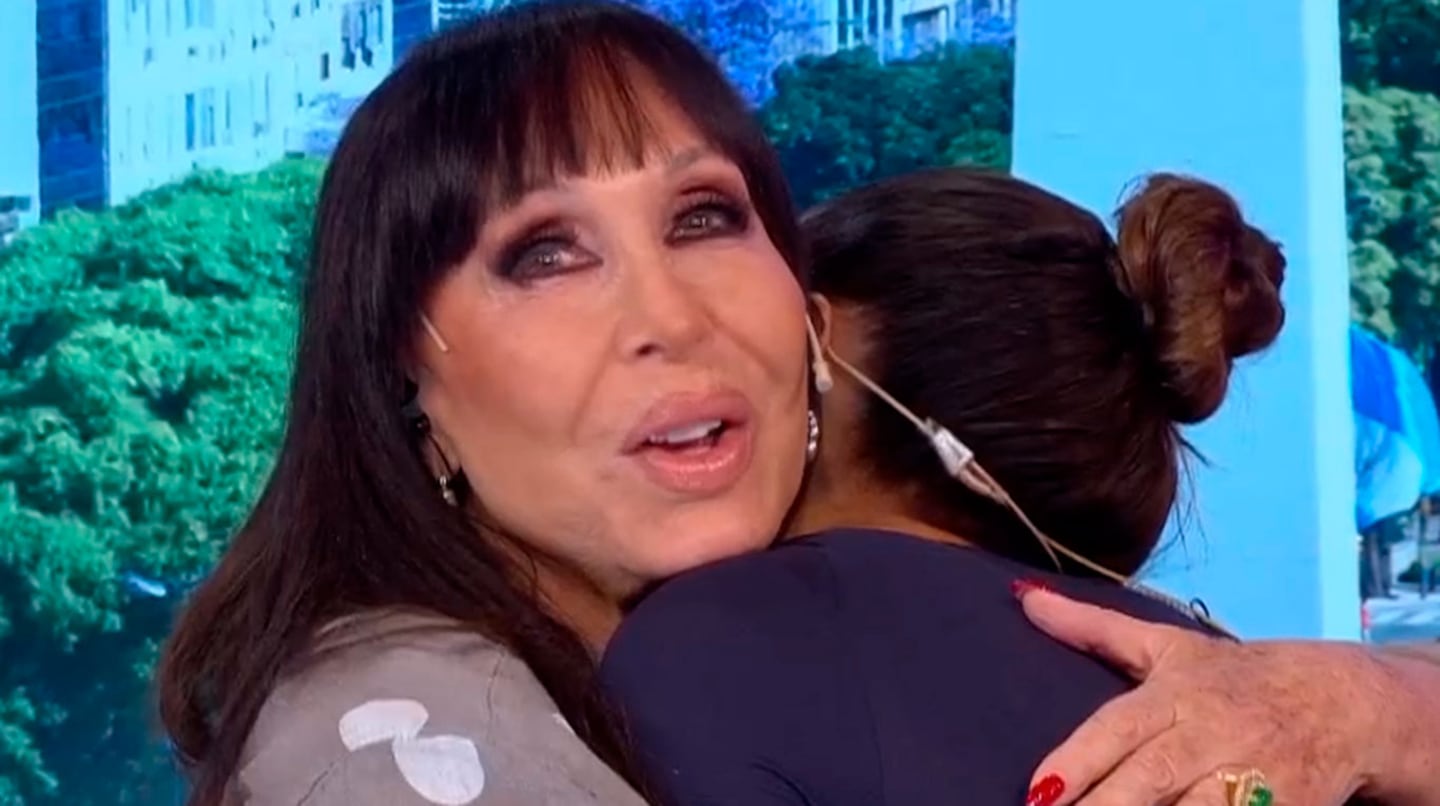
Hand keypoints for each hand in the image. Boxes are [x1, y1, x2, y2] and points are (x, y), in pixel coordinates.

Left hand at [1017, 588, 1413, 805]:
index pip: (1118, 729)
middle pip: (1152, 776)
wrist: (1345, 702)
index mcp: (1176, 694)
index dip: (1079, 760)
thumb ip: (1093, 629)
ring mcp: (1252, 778)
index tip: (1039, 789)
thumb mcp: (1166, 647)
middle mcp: (1211, 734)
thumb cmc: (1237, 678)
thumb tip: (1024, 599)